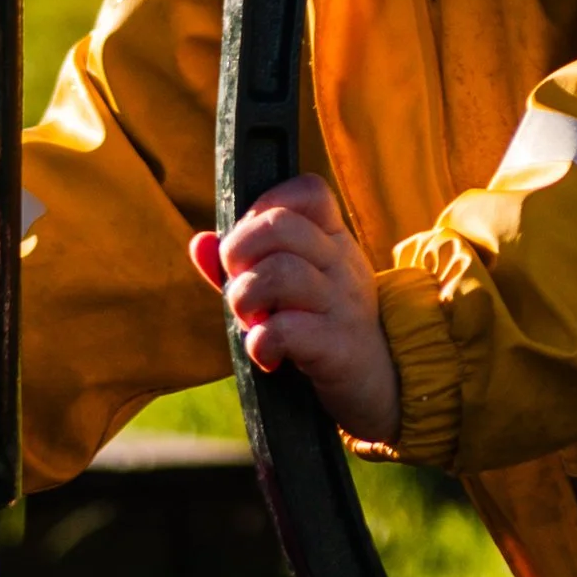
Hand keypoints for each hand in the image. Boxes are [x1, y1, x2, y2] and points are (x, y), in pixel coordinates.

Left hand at [192, 176, 401, 442]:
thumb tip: (199, 243)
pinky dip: (261, 341)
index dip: (266, 205)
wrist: (377, 385)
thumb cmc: (323, 328)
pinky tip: (266, 353)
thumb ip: (246, 265)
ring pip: (280, 272)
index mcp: (332, 241)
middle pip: (280, 226)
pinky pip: (286, 329)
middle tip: (238, 284)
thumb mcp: (291, 289)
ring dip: (245, 298)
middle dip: (238, 252)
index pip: (308, 192)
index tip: (250, 243)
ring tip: (250, 321)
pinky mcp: (338, 346)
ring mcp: (343, 303)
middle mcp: (341, 263)